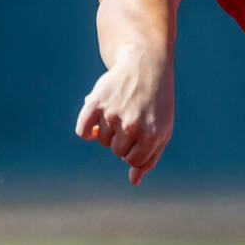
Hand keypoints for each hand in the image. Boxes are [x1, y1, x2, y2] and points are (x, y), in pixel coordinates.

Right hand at [74, 42, 173, 184]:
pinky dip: (86, 129)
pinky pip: (82, 131)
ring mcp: (113, 114)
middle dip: (121, 139)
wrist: (146, 64)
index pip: (133, 161)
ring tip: (119, 110)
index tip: (140, 135)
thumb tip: (133, 180)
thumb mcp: (162, 128)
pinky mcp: (96, 102)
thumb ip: (149, 157)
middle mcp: (132, 125)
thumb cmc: (156, 101)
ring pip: (100, 140)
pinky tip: (95, 120)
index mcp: (152, 135)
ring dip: (107, 130)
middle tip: (131, 117)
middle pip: (116, 151)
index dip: (134, 150)